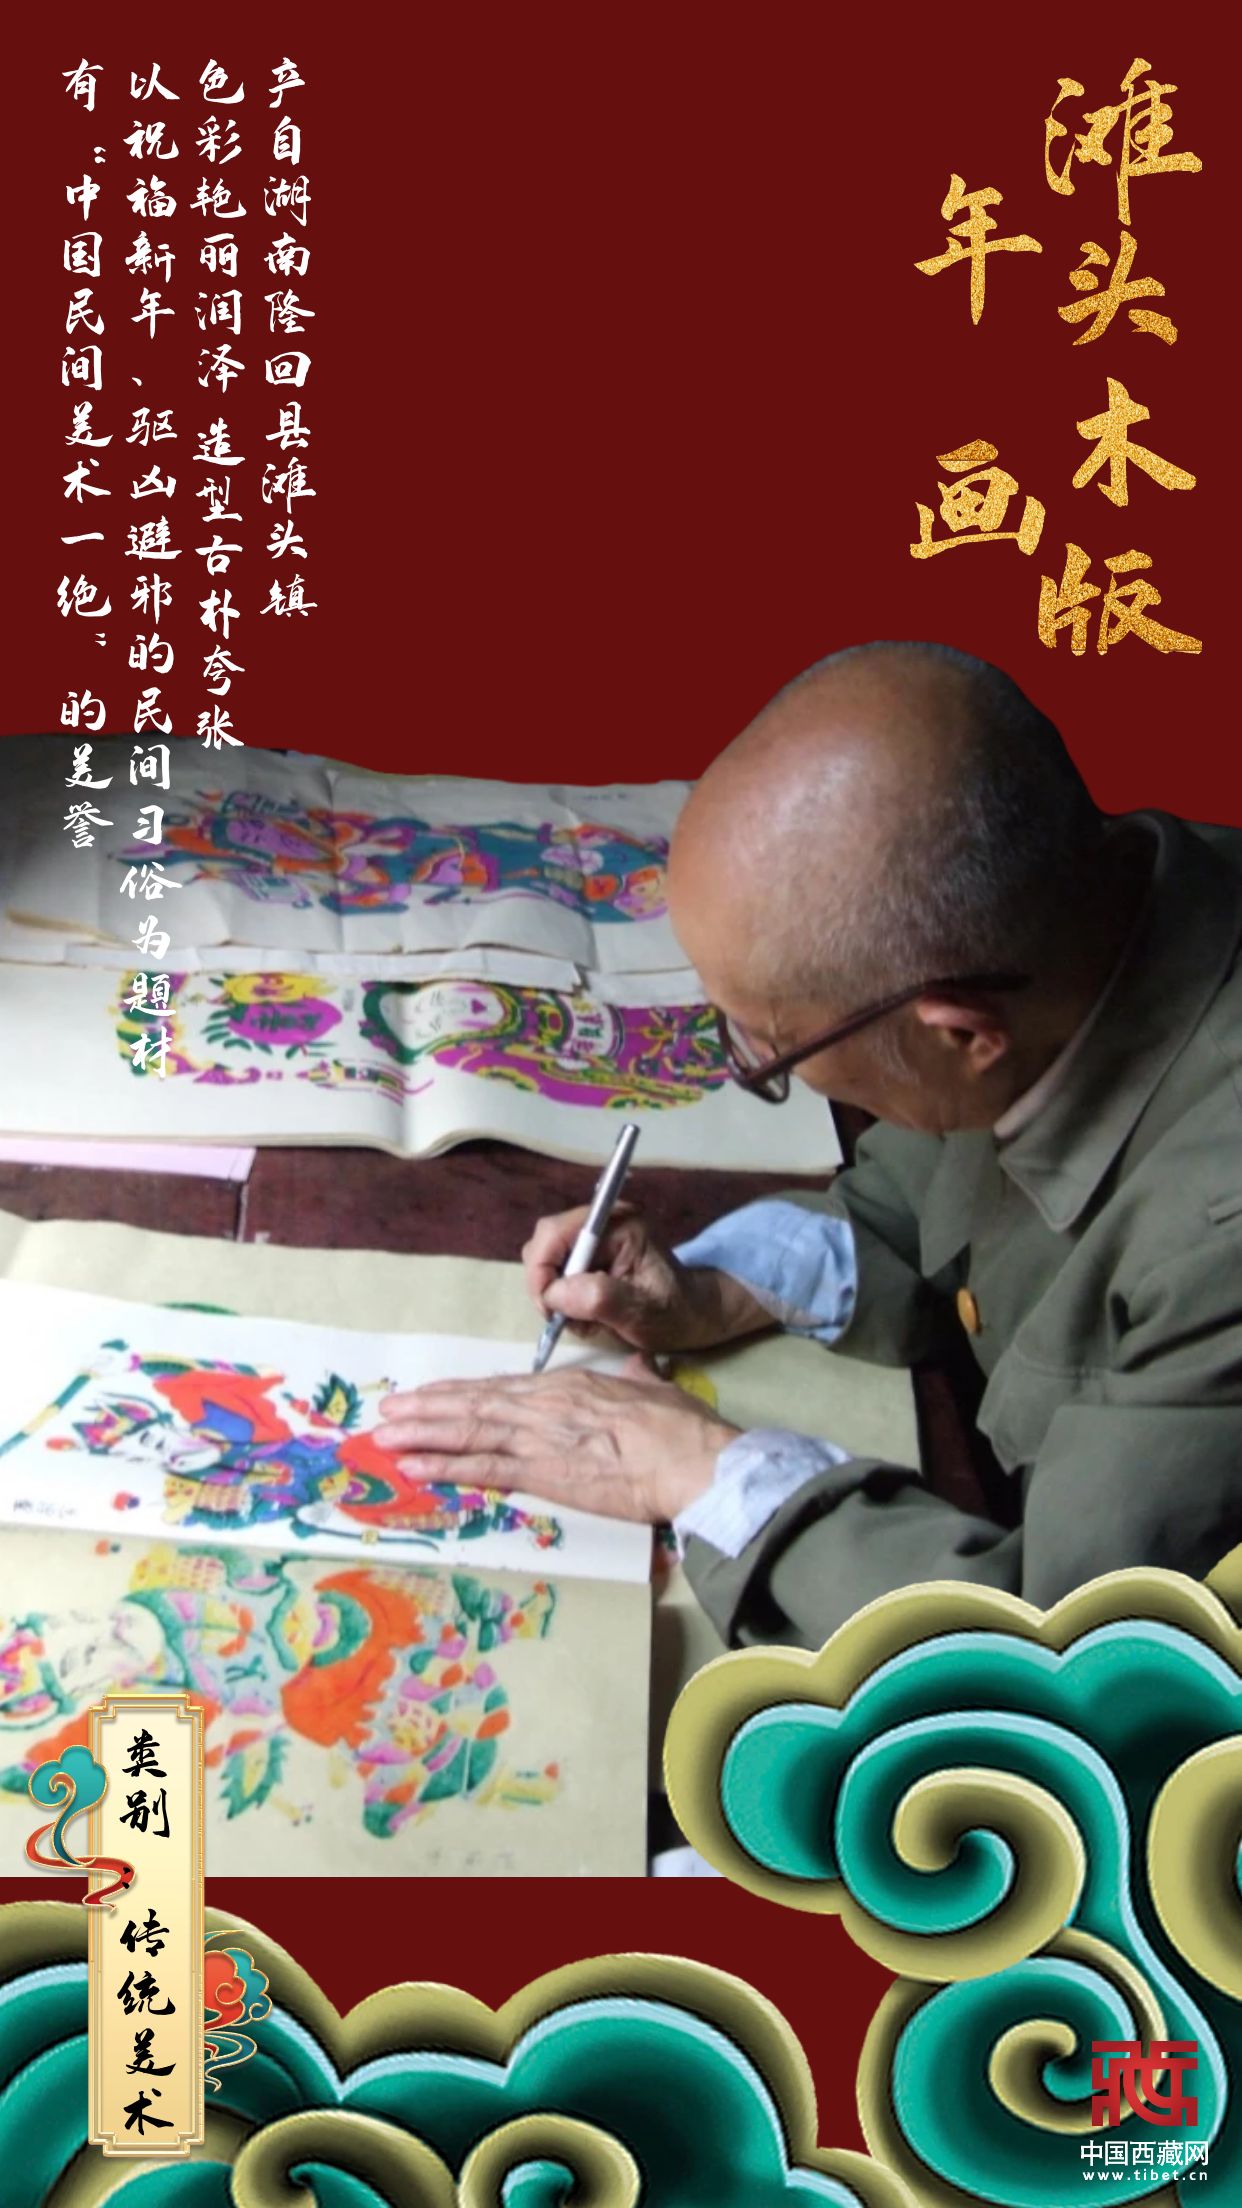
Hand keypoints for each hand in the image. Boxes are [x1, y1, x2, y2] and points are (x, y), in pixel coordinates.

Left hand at [374, 1360, 742, 1523]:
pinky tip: (414, 1466)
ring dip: (421, 1432)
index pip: (503, 1388)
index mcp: (567, 1387)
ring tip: (385, 1435)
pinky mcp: (541, 1473)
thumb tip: (640, 1370)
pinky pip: (481, 1468)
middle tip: (389, 1410)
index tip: (433, 1394)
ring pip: (467, 1430)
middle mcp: (543, 1406)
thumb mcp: (653, 1389)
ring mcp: (538, 1438)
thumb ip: (637, 1379)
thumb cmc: (679, 1428)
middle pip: (473, 1404)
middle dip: (427, 1408)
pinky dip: (443, 1466)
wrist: (688, 1460)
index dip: (462, 1392)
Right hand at [523, 1201, 771, 1353]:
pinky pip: (556, 1274)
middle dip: (547, 1285)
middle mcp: (602, 1221)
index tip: (548, 1307)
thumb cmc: (675, 1313)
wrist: (692, 1316)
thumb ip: (600, 1298)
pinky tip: (587, 1315)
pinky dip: (563, 1300)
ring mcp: (594, 1237)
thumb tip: (556, 1292)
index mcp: (618, 1223)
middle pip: (544, 1244)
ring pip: (545, 1261)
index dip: (541, 1268)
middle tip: (564, 1319)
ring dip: (556, 1296)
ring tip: (584, 1320)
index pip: (555, 1232)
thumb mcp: (642, 1311)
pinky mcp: (589, 1255)